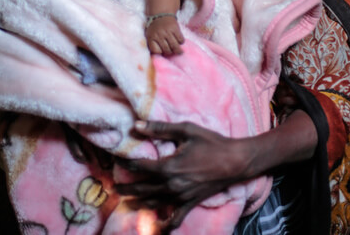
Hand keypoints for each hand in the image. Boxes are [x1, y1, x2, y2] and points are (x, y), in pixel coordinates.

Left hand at [115, 120, 253, 231]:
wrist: (236, 161)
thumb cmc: (212, 143)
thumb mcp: (186, 130)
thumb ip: (160, 128)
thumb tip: (136, 125)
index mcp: (169, 167)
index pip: (140, 167)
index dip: (126, 164)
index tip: (116, 161)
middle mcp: (172, 185)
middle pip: (142, 188)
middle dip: (126, 188)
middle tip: (113, 188)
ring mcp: (181, 196)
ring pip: (154, 203)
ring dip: (139, 203)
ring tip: (127, 202)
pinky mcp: (190, 202)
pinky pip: (176, 217)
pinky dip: (166, 224)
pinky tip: (159, 227)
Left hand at [145, 16, 183, 55]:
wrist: (161, 14)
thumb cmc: (155, 27)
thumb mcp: (149, 34)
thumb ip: (152, 44)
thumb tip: (157, 56)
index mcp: (151, 37)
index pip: (156, 50)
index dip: (160, 52)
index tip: (162, 51)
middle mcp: (159, 35)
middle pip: (167, 50)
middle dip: (170, 52)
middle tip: (172, 52)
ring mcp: (167, 31)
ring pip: (174, 46)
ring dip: (178, 50)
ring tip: (180, 52)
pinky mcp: (175, 28)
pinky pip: (180, 39)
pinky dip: (181, 42)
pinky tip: (179, 41)